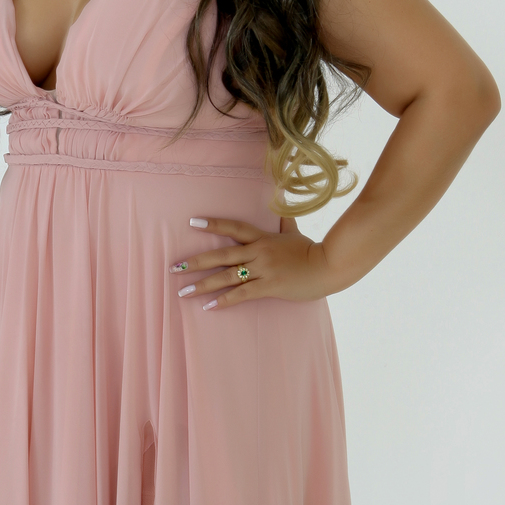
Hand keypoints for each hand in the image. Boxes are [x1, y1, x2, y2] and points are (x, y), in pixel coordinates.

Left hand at [169, 217, 335, 309]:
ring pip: (227, 276)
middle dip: (196, 261)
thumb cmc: (312, 250)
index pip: (234, 227)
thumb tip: (280, 199)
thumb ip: (283, 219)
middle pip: (221, 255)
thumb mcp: (294, 232)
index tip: (192, 223)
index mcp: (262, 238)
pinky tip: (208, 306)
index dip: (213, 224)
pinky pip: (242, 294)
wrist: (330, 265)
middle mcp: (259, 251)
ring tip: (183, 292)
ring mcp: (264, 269)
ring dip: (203, 284)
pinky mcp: (270, 286)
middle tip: (174, 267)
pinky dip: (224, 300)